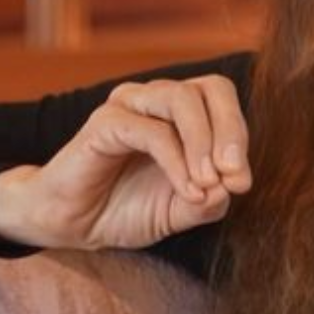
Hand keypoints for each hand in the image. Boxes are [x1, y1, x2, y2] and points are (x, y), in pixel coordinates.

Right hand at [0, 74, 251, 249]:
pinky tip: (186, 189)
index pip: (221, 99)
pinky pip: (153, 131)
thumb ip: (209, 200)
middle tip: (235, 176)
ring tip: (209, 183)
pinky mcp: (105, 123)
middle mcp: (156, 99)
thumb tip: (233, 187)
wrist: (71, 225)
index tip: (242, 183)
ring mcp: (130, 105)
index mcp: (179, 112)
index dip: (239, 135)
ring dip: (204, 143)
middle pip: (211, 88)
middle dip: (231, 131)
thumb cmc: (125, 209)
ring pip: (183, 100)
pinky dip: (177, 161)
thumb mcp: (179, 211)